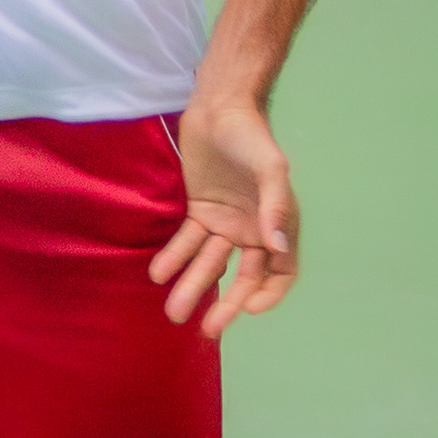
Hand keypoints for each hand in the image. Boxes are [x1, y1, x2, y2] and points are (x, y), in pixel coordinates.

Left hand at [149, 101, 298, 338]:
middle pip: (240, 277)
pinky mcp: (199, 210)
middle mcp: (252, 231)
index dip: (268, 295)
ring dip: (192, 286)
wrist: (218, 109)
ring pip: (209, 263)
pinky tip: (158, 274)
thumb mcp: (271, 168)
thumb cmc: (251, 137)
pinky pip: (186, 240)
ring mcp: (224, 222)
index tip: (248, 309)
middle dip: (225, 304)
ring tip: (173, 312)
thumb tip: (275, 246)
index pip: (279, 273)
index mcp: (277, 226)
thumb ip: (276, 207)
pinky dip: (173, 257)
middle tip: (206, 329)